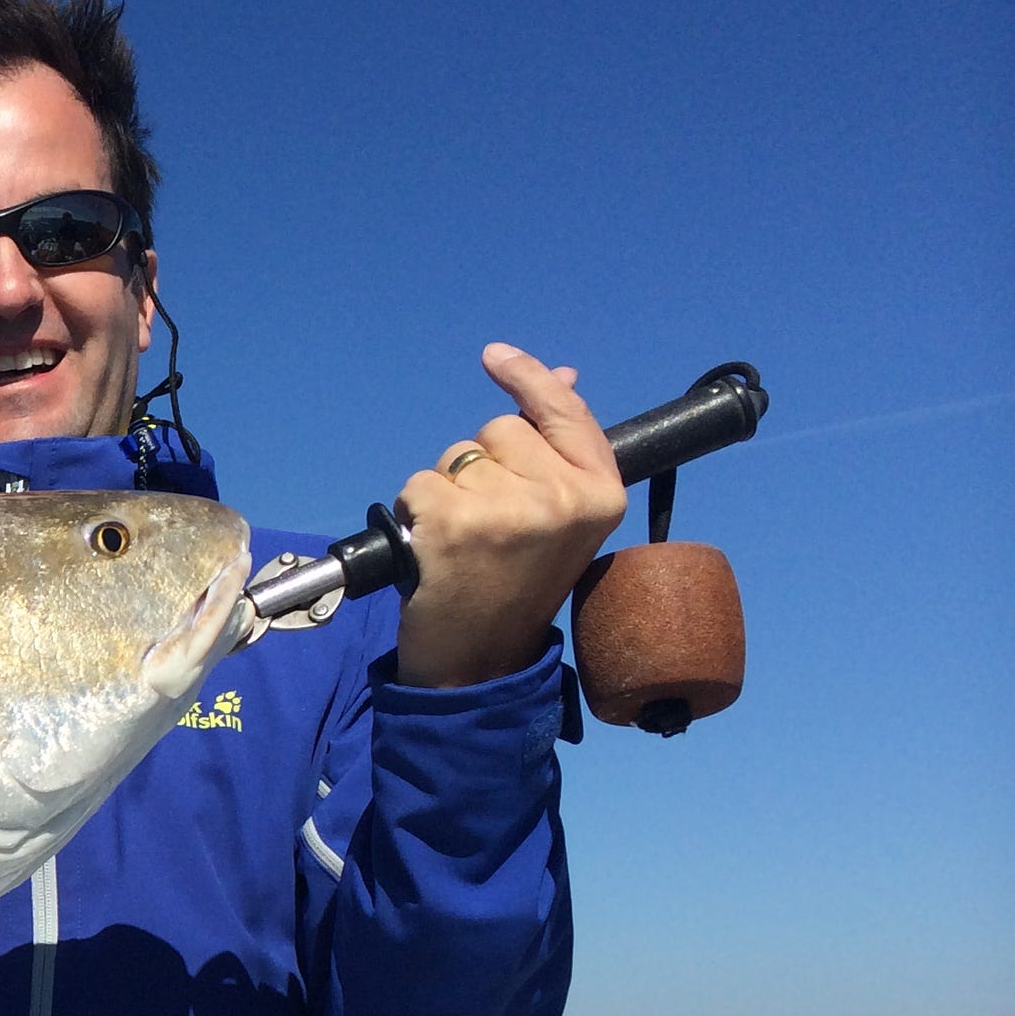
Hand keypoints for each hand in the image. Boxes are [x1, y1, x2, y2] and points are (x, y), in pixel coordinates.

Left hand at [391, 343, 627, 688]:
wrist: (481, 660)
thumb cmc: (517, 585)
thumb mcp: (561, 518)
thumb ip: (561, 450)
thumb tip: (563, 377)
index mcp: (600, 493)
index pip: (564, 412)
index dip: (529, 379)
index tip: (495, 355)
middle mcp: (562, 497)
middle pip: (498, 429)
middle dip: (483, 465)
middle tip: (490, 524)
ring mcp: (509, 509)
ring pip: (455, 456)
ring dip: (446, 491)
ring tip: (464, 542)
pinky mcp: (455, 523)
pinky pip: (419, 484)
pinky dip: (414, 512)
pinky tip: (434, 550)